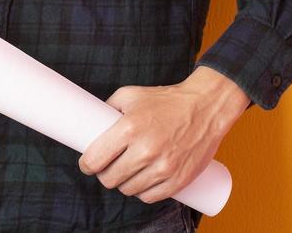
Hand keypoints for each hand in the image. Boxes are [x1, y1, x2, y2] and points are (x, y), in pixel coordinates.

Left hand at [76, 66, 249, 203]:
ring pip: (129, 190)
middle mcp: (146, 150)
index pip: (96, 159)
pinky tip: (140, 184)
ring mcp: (164, 167)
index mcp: (130, 128)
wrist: (204, 109)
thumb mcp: (130, 95)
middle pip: (111, 178)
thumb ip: (108, 108)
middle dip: (103, 175)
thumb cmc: (165, 100)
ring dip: (122, 185)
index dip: (87, 165)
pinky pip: (151, 197)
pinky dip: (142, 193)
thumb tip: (91, 125)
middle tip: (105, 168)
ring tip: (123, 174)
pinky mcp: (179, 180)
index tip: (87, 164)